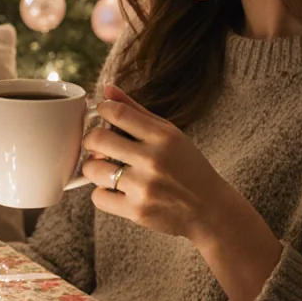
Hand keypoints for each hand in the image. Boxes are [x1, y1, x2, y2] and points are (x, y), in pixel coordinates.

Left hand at [80, 84, 236, 244]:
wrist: (209, 209)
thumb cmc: (187, 167)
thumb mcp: (169, 134)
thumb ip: (136, 111)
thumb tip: (107, 89)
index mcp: (163, 137)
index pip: (118, 113)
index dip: (103, 109)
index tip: (102, 113)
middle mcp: (153, 160)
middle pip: (98, 139)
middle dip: (91, 139)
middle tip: (98, 144)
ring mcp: (144, 187)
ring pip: (93, 169)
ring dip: (93, 167)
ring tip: (106, 168)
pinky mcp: (137, 211)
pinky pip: (98, 197)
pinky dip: (102, 193)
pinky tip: (115, 190)